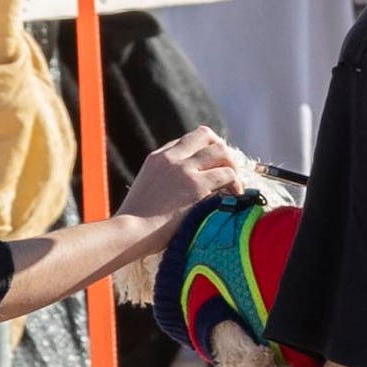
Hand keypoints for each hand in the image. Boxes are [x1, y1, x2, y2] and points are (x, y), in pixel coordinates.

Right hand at [120, 129, 261, 224]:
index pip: (187, 141)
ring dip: (232, 165)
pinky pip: (227, 175)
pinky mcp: (197, 185)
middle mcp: (172, 158)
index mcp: (157, 158)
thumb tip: (179, 193)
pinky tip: (235, 197)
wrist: (130, 231)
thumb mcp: (146, 191)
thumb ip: (163, 182)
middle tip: (228, 167)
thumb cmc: (135, 223)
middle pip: (205, 135)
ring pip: (221, 151)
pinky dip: (236, 184)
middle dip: (221, 148)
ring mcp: (185, 169)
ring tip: (235, 184)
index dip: (203, 150)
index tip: (211, 165)